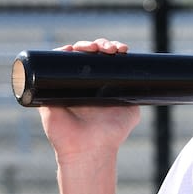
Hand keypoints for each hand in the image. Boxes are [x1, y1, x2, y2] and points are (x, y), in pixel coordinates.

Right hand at [39, 38, 139, 165]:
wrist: (91, 149)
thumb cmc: (112, 133)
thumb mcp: (132, 110)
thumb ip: (137, 93)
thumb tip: (145, 78)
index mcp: (100, 84)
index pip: (104, 58)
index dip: (112, 48)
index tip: (122, 50)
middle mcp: (82, 82)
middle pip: (88, 53)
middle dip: (100, 44)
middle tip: (109, 49)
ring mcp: (64, 84)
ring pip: (70, 56)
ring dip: (82, 45)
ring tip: (93, 48)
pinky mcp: (47, 90)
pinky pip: (48, 66)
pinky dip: (57, 54)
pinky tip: (69, 49)